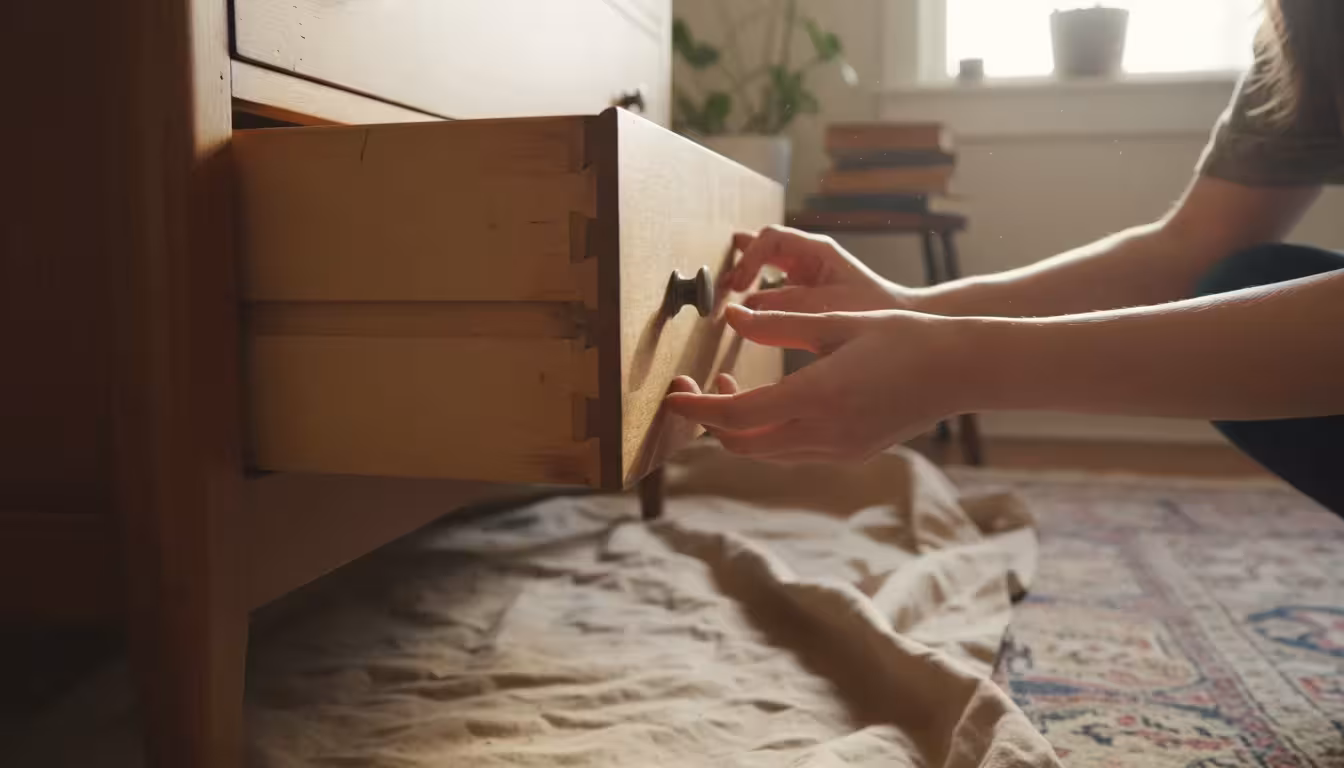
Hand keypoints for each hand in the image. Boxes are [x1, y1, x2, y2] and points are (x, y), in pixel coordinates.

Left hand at [666, 305, 971, 462]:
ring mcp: (839, 449)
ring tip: (728, 386)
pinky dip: (766, 433)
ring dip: (738, 428)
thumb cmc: (904, 336)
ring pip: (765, 453)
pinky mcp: (850, 452)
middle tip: (695, 386)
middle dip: (710, 421)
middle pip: (743, 445)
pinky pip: (791, 452)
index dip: (697, 408)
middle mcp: (825, 432)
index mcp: (818, 396)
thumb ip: (781, 323)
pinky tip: (767, 402)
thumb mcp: (838, 321)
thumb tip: (734, 316)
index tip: (672, 395)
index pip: (737, 415)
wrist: (961, 370)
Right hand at [725, 226, 920, 313]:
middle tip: (722, 284)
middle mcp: (808, 256)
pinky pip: (773, 286)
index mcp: (817, 250)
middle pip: (764, 245)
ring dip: (744, 273)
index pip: (771, 239)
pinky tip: (743, 304)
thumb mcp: (830, 306)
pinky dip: (755, 292)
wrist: (897, 319)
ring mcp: (806, 273)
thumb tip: (747, 307)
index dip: (749, 259)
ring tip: (724, 289)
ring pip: (765, 263)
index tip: (738, 286)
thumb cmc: (872, 308)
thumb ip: (788, 306)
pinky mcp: (805, 292)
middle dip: (740, 260)